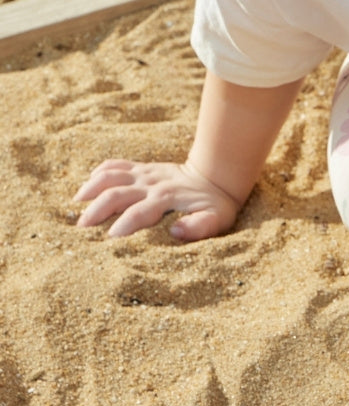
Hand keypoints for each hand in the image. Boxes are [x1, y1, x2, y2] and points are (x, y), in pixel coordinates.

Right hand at [74, 159, 241, 240]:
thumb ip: (199, 227)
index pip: (138, 213)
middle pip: (116, 194)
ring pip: (111, 176)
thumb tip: (175, 232)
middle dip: (96, 210)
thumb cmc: (216, 206)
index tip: (108, 240)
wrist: (216, 178)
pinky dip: (99, 172)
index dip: (122, 226)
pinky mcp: (142, 168)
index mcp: (166, 199)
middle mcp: (152, 184)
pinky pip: (116, 165)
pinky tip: (87, 185)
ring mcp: (145, 174)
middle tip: (81, 228)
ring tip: (76, 204)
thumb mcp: (216, 219)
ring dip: (91, 188)